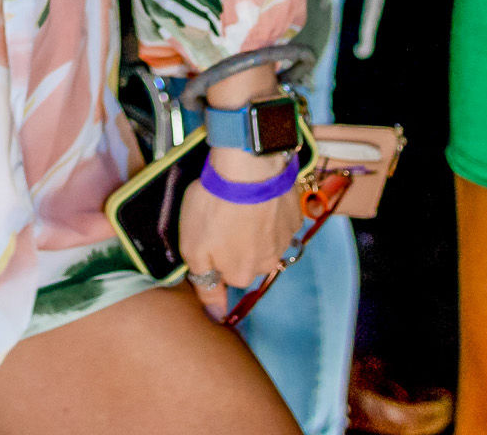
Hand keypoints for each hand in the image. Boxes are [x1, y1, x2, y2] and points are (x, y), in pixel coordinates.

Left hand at [175, 152, 302, 319]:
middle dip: (234, 242)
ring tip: (238, 202)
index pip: (224, 274)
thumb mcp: (193, 247)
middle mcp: (266, 264)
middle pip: (246, 258)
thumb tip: (215, 315)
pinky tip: (258, 196)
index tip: (210, 234)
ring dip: (253, 226)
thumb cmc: (215, 208)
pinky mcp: (294, 217)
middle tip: (221, 215)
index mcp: (240, 274)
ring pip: (264, 240)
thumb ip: (203, 283)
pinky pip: (279, 220)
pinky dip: (269, 211)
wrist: (248, 171)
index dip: (213, 253)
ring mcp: (284, 240)